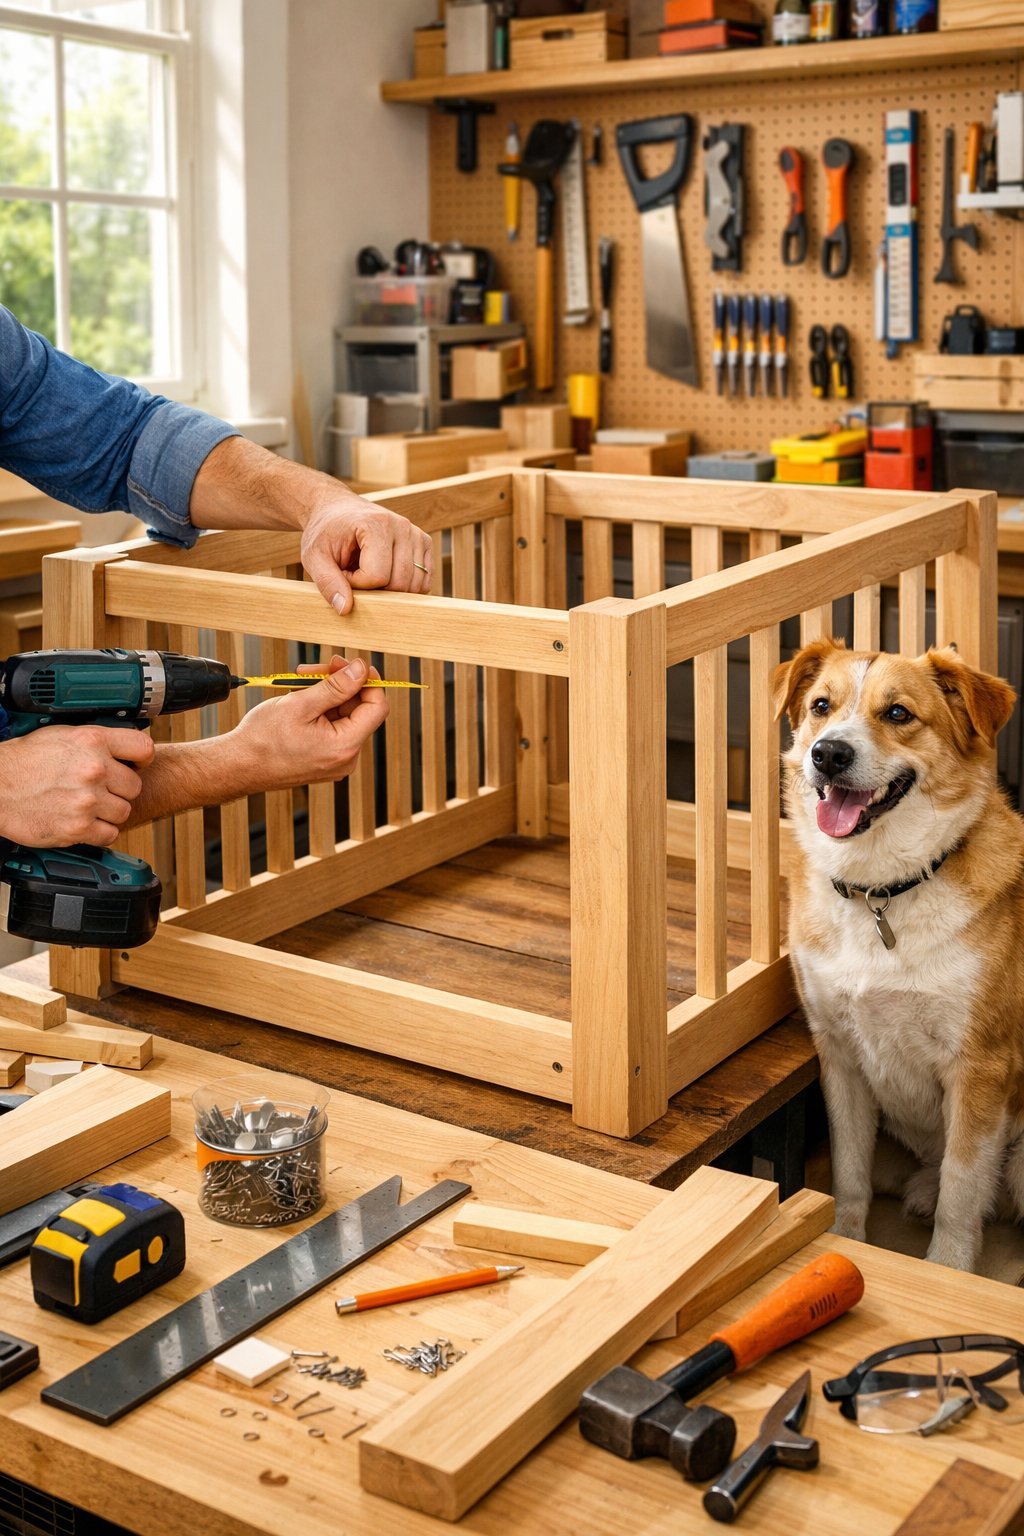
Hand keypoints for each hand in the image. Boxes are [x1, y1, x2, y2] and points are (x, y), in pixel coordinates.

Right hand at [0, 726, 154, 846]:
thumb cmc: (24, 760)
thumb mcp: (62, 735)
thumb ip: (95, 742)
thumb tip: (122, 748)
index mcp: (92, 741)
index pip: (143, 748)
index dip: (142, 759)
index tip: (136, 765)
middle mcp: (94, 769)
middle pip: (134, 786)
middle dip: (119, 790)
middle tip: (100, 790)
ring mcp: (87, 800)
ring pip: (123, 812)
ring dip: (109, 812)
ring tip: (87, 806)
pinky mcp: (78, 827)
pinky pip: (110, 834)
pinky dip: (99, 832)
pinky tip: (83, 821)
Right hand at [226, 655, 386, 788]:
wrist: (238, 766)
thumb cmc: (262, 740)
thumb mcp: (300, 704)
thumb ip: (336, 686)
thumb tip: (360, 670)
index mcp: (345, 746)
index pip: (377, 707)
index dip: (368, 682)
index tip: (353, 665)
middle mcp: (346, 758)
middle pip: (359, 709)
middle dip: (339, 683)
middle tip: (316, 668)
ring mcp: (336, 760)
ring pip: (343, 716)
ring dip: (326, 694)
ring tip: (300, 681)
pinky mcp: (325, 759)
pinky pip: (332, 728)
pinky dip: (320, 710)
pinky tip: (300, 699)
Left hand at [300, 493, 432, 613]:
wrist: (336, 509)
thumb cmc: (325, 532)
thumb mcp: (315, 556)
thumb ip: (327, 582)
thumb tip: (345, 609)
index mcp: (376, 524)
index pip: (377, 576)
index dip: (356, 583)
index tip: (342, 571)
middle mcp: (402, 526)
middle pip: (399, 583)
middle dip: (374, 589)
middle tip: (354, 573)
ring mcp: (416, 534)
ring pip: (414, 585)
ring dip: (390, 589)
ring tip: (369, 571)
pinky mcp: (424, 543)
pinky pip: (424, 581)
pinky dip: (406, 587)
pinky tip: (386, 575)